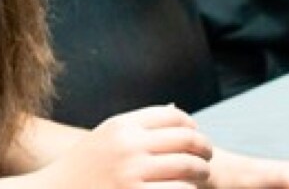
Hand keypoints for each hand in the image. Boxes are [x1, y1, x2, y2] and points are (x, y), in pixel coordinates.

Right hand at [38, 105, 212, 188]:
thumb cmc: (80, 171)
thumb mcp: (106, 138)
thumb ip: (138, 125)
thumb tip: (175, 110)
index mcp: (122, 126)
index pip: (174, 118)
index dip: (192, 128)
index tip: (198, 138)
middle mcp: (129, 147)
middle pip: (185, 141)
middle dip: (204, 150)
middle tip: (208, 159)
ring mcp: (131, 176)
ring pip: (187, 168)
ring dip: (201, 173)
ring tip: (204, 178)